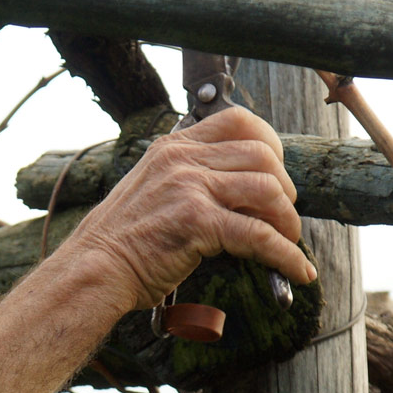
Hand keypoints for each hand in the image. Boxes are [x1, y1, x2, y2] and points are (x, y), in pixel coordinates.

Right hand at [56, 107, 315, 310]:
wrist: (94, 269)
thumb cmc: (124, 240)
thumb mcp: (156, 190)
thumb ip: (193, 179)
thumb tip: (247, 191)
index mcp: (174, 146)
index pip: (238, 121)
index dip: (270, 144)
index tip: (277, 173)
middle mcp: (182, 159)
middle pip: (262, 155)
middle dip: (285, 188)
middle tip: (284, 216)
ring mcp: (189, 187)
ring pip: (267, 190)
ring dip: (288, 220)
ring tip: (287, 241)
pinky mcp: (196, 221)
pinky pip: (259, 235)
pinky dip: (286, 256)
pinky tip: (297, 272)